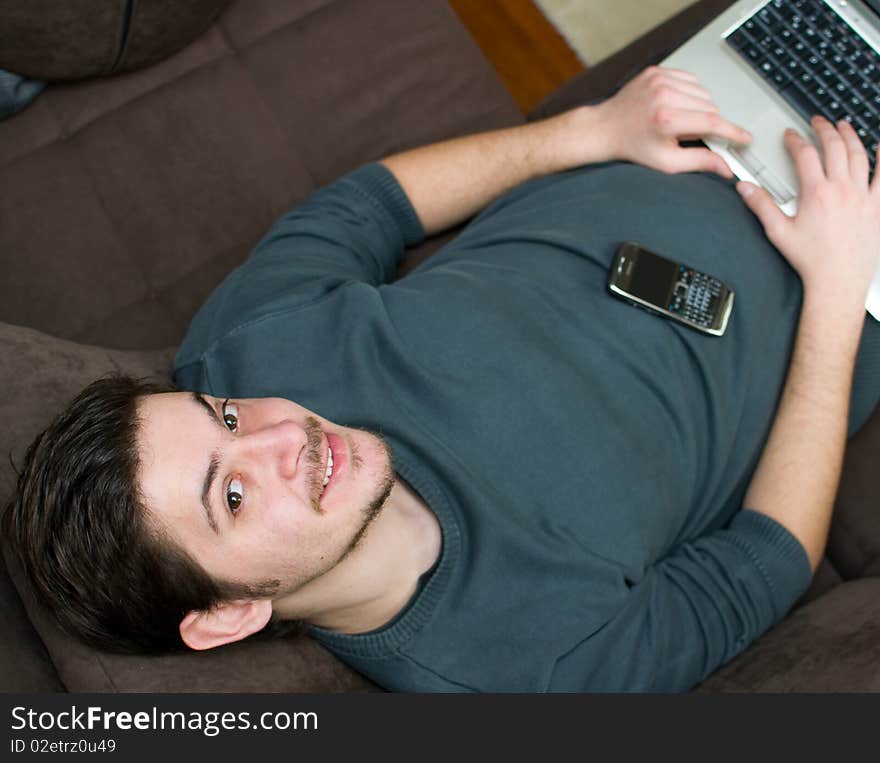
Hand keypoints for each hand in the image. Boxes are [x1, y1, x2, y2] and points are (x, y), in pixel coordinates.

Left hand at [594, 65, 752, 177]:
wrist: (606, 128)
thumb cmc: (633, 147)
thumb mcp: (666, 162)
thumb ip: (699, 163)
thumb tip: (726, 169)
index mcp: (666, 119)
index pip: (712, 122)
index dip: (732, 132)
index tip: (745, 138)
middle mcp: (664, 95)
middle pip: (710, 107)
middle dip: (707, 122)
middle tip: (687, 134)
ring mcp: (660, 79)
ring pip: (702, 92)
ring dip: (698, 107)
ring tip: (677, 120)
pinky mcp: (657, 71)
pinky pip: (690, 80)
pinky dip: (689, 93)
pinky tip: (674, 105)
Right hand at [736, 115, 879, 309]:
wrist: (837, 280)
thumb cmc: (811, 260)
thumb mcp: (778, 233)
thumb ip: (761, 206)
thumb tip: (746, 188)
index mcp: (815, 194)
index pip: (805, 155)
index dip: (796, 141)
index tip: (791, 136)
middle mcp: (841, 190)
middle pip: (834, 147)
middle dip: (824, 130)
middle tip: (818, 122)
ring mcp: (862, 196)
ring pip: (859, 155)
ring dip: (850, 136)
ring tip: (844, 126)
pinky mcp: (877, 206)